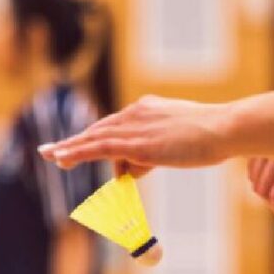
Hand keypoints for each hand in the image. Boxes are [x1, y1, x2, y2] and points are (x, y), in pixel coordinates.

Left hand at [38, 95, 232, 175]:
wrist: (225, 129)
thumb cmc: (213, 137)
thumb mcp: (182, 141)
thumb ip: (159, 149)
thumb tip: (141, 165)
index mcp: (148, 109)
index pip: (117, 125)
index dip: (94, 136)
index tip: (77, 141)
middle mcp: (137, 112)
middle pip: (101, 131)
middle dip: (74, 142)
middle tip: (49, 151)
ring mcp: (135, 127)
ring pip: (94, 138)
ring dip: (70, 148)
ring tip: (49, 155)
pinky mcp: (136, 142)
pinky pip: (98, 147)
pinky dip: (76, 151)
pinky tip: (59, 157)